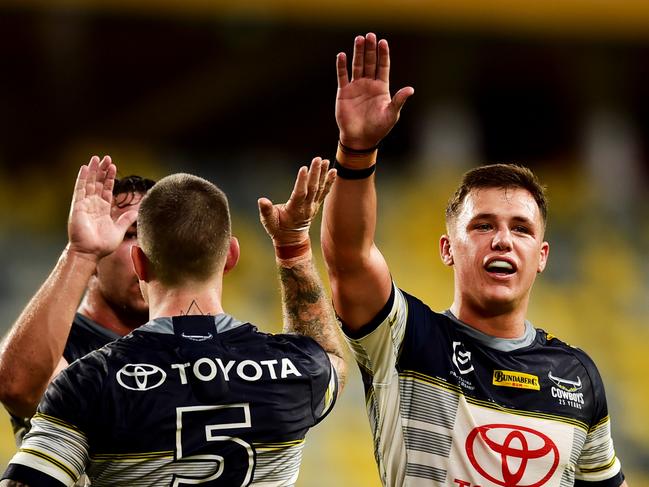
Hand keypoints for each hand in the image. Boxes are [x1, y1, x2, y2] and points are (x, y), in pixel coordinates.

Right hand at [67, 155, 136, 260]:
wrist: (90, 252)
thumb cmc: (103, 245)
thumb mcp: (119, 229)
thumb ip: (126, 219)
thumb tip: (136, 211)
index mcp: (103, 209)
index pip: (107, 189)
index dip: (110, 178)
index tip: (114, 167)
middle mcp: (93, 204)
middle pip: (98, 183)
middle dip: (103, 170)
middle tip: (107, 158)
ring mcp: (85, 204)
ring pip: (90, 183)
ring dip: (93, 170)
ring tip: (97, 158)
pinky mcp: (78, 206)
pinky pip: (80, 189)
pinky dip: (82, 178)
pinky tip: (85, 168)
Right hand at [258, 157, 335, 246]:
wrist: (292, 239)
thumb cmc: (278, 229)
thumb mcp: (269, 222)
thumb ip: (266, 211)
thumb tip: (262, 200)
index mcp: (295, 210)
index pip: (299, 194)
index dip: (301, 181)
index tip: (304, 168)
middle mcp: (307, 208)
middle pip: (312, 188)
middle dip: (315, 173)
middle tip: (317, 159)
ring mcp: (313, 206)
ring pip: (320, 188)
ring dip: (323, 174)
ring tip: (326, 161)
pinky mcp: (316, 204)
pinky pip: (324, 192)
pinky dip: (329, 182)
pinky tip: (333, 171)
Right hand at [335, 33, 413, 149]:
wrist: (360, 139)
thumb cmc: (378, 128)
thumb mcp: (391, 114)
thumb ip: (399, 100)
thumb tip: (410, 89)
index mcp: (382, 88)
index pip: (383, 66)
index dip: (383, 54)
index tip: (383, 42)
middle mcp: (369, 84)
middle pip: (370, 62)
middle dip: (370, 49)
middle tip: (370, 35)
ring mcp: (356, 87)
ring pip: (357, 65)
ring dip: (358, 53)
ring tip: (359, 39)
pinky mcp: (344, 92)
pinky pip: (342, 76)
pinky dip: (341, 66)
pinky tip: (341, 55)